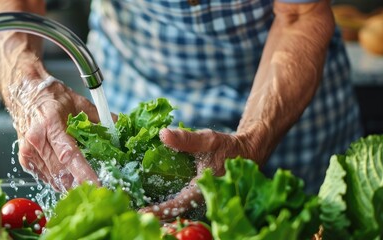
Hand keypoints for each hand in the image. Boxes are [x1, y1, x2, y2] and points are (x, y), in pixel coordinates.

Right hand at [7, 75, 101, 191]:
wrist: (24, 92)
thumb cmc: (50, 96)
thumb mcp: (78, 101)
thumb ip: (98, 116)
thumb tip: (117, 125)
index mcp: (51, 123)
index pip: (69, 154)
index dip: (83, 173)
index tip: (97, 184)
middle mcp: (37, 140)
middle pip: (61, 171)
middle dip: (81, 184)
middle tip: (98, 190)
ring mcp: (29, 152)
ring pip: (53, 178)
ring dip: (71, 184)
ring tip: (87, 185)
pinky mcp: (25, 159)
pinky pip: (46, 177)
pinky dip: (59, 179)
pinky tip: (70, 177)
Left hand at [140, 127, 267, 219]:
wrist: (247, 152)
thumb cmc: (229, 147)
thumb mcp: (208, 140)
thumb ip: (186, 139)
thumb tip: (163, 134)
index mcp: (204, 189)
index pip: (178, 204)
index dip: (160, 209)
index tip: (143, 212)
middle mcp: (203, 199)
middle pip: (176, 213)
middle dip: (157, 214)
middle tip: (135, 211)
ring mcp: (202, 200)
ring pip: (179, 211)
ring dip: (162, 212)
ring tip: (139, 209)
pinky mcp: (199, 197)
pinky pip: (182, 205)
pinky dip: (169, 205)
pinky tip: (154, 201)